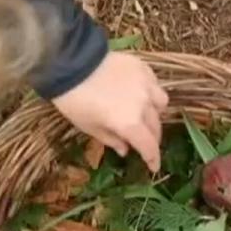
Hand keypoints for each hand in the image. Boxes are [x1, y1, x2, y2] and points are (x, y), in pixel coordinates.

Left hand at [52, 52, 168, 172]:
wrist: (69, 63)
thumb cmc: (75, 101)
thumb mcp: (90, 127)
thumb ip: (111, 140)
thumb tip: (125, 149)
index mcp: (130, 124)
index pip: (149, 146)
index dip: (153, 159)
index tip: (154, 167)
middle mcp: (143, 105)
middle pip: (156, 127)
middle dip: (152, 139)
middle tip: (144, 143)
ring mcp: (145, 84)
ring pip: (161, 103)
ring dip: (155, 114)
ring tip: (145, 115)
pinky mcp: (142, 67)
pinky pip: (154, 84)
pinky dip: (150, 93)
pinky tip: (140, 94)